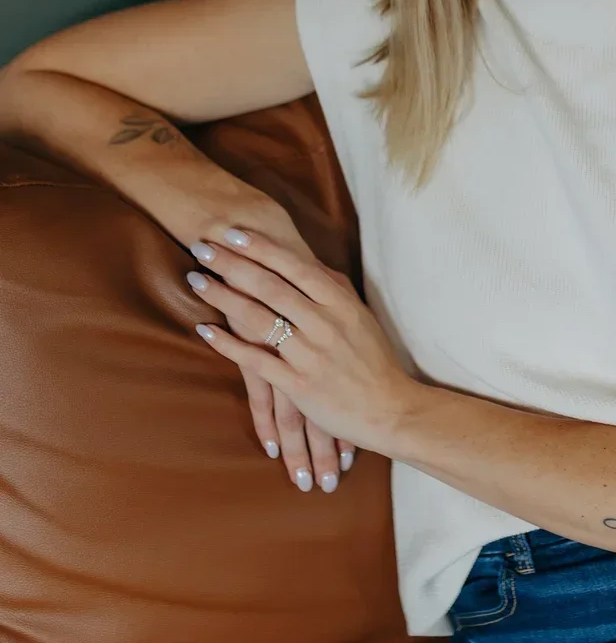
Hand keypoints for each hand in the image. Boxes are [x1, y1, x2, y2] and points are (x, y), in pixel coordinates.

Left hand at [188, 197, 358, 492]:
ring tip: (196, 280)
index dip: (260, 247)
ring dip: (223, 296)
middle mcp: (323, 323)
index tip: (231, 232)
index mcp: (340, 302)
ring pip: (259, 318)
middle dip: (232, 264)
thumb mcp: (360, 317)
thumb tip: (310, 263)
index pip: (294, 265)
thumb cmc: (375, 361)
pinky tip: (205, 330)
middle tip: (201, 247)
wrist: (391, 410)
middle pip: (269, 286)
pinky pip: (256, 360)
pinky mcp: (298, 385)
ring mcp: (309, 354)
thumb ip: (335, 289)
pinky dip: (228, 344)